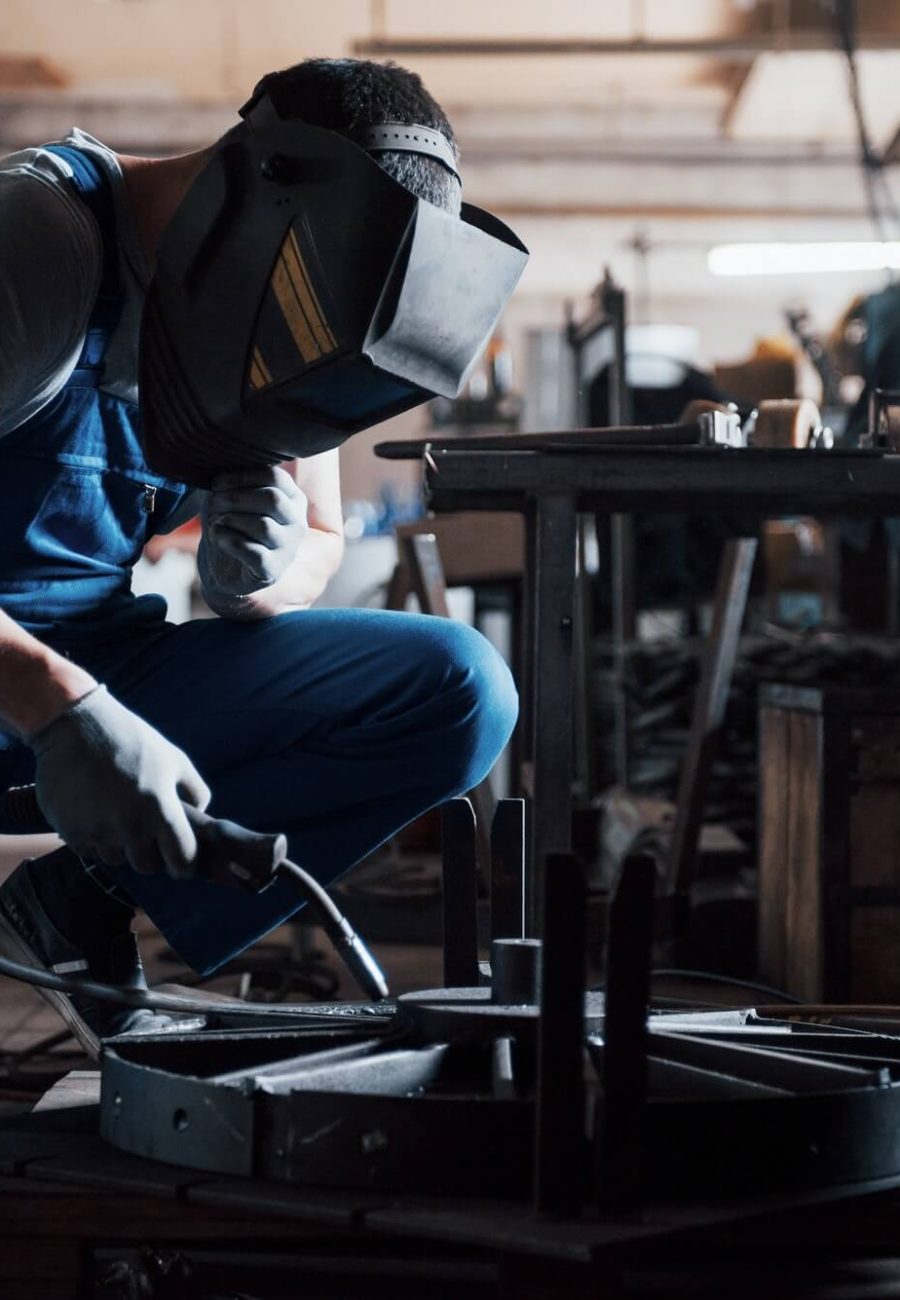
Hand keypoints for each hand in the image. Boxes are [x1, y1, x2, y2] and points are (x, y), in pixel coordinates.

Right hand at [27, 686, 211, 877]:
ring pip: (115, 858)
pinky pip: (88, 849)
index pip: (182, 858)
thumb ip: (194, 790)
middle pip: (146, 866)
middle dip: (150, 855)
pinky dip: (94, 837)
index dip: (184, 863)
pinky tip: (93, 812)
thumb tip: (200, 815)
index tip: (181, 861)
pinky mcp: (70, 831)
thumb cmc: (131, 739)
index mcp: (160, 809)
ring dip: (119, 845)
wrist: (76, 724)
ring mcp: (98, 831)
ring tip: (115, 814)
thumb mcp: (173, 758)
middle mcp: (130, 826)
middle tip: (145, 836)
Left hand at [199, 465, 308, 598]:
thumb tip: (222, 476)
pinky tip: (218, 537)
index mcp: (293, 499)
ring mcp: (289, 549)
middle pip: (273, 499)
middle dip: (236, 498)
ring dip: (231, 519)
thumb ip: (233, 484)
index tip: (217, 484)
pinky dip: (228, 540)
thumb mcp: (231, 498)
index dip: (242, 477)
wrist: (226, 568)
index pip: (275, 477)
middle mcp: (297, 523)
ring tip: (216, 522)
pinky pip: (252, 551)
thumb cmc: (232, 526)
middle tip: (214, 503)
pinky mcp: (273, 571)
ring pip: (264, 525)